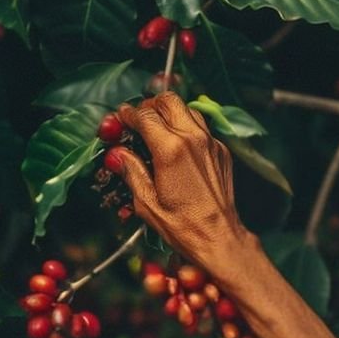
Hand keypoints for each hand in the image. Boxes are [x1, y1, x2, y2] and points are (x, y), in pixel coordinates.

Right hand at [113, 95, 252, 274]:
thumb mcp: (147, 202)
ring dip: (170, 113)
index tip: (120, 117)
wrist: (219, 237)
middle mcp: (193, 139)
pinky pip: (202, 127)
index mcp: (171, 149)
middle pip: (169, 101)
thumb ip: (131, 171)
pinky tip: (178, 143)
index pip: (145, 116)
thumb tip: (117, 153)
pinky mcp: (222, 151)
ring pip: (188, 109)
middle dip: (150, 105)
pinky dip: (187, 127)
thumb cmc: (182, 225)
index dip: (128, 114)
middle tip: (139, 118)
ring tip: (158, 128)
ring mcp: (211, 143)